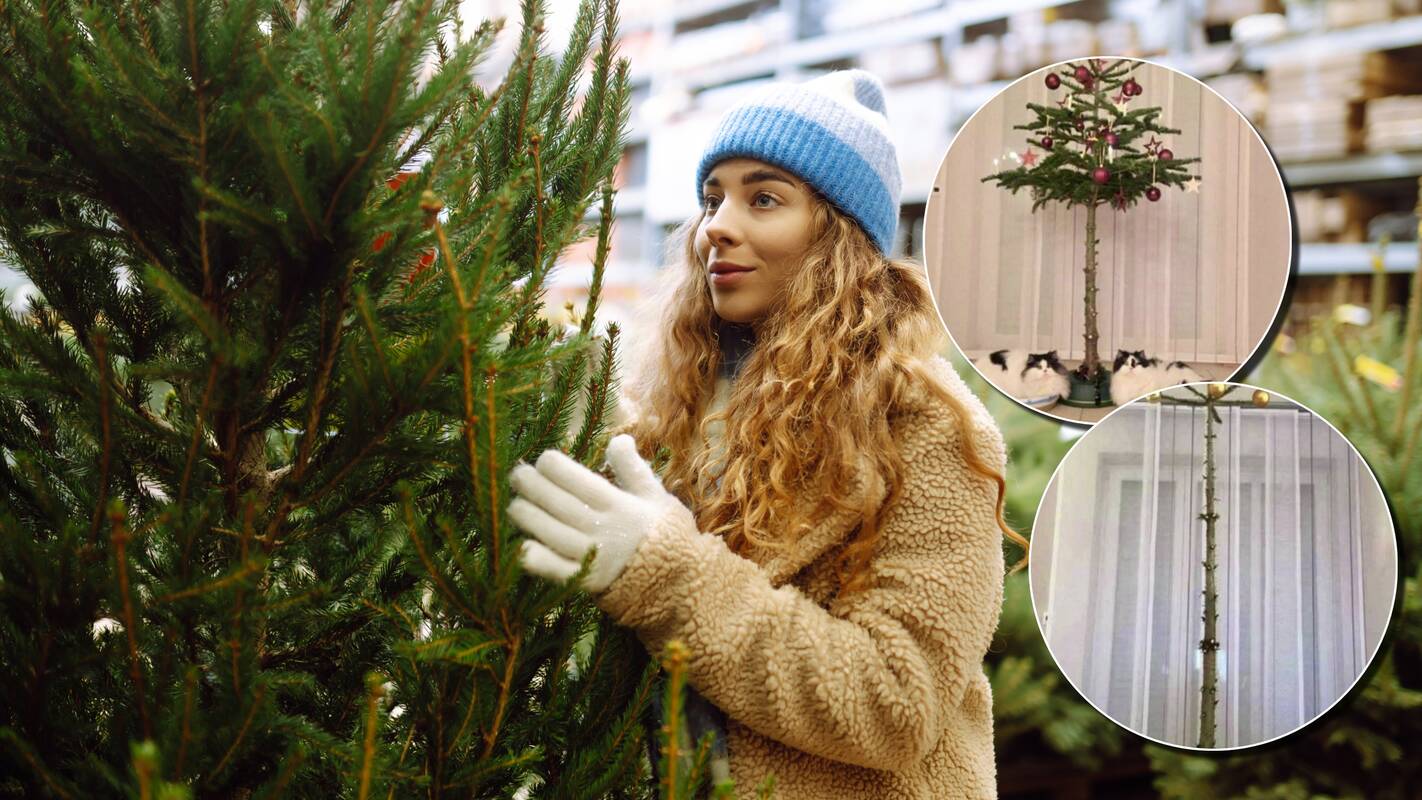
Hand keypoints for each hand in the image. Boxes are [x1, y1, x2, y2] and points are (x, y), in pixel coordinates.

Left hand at [510, 434, 683, 592]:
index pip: (580, 481)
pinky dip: (537, 560)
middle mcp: (604, 530)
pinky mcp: (587, 582)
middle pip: (560, 505)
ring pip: (552, 534)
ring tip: (513, 506)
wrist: (680, 582)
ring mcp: (594, 558)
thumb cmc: (667, 534)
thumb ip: (634, 469)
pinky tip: (521, 547)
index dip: (556, 468)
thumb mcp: (657, 497)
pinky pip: (557, 571)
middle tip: (517, 475)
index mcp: (620, 506)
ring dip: (528, 518)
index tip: (543, 459)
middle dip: (533, 487)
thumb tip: (619, 438)